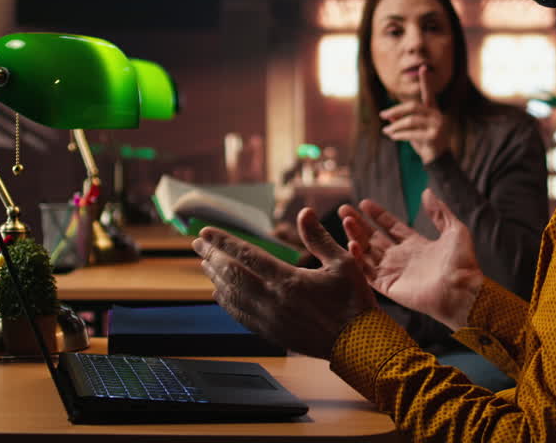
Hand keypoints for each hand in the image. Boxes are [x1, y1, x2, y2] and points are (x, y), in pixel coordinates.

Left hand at [193, 208, 376, 358]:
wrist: (358, 343)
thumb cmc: (353, 302)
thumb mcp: (343, 263)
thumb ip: (319, 238)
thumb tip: (304, 212)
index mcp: (288, 280)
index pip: (246, 255)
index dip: (223, 242)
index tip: (207, 231)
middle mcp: (273, 300)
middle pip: (231, 274)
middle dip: (212, 256)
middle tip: (197, 243)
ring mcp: (269, 319)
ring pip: (231, 295)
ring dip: (215, 277)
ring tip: (204, 263)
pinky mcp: (270, 333)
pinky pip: (240, 316)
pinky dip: (226, 302)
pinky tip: (219, 293)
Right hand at [340, 190, 483, 330]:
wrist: (462, 290)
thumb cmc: (462, 262)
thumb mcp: (454, 229)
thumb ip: (439, 212)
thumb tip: (427, 192)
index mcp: (416, 245)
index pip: (391, 227)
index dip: (378, 215)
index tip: (364, 203)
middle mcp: (402, 258)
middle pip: (374, 238)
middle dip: (358, 224)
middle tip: (344, 209)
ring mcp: (394, 272)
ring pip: (367, 252)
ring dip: (355, 236)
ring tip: (346, 220)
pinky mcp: (389, 286)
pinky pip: (368, 271)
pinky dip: (358, 259)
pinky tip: (352, 243)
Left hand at [379, 65, 448, 162]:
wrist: (437, 161)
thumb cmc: (424, 143)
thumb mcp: (411, 131)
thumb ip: (402, 122)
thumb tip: (388, 116)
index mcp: (433, 111)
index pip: (429, 94)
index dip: (426, 81)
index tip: (423, 67)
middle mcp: (437, 116)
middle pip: (413, 107)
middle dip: (395, 110)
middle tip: (382, 114)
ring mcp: (437, 126)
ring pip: (411, 121)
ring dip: (395, 126)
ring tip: (386, 131)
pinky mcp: (434, 136)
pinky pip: (412, 133)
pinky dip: (400, 135)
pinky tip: (393, 137)